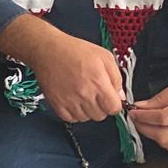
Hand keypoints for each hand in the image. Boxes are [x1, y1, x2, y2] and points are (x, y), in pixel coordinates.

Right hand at [0, 13, 121, 121]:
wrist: (47, 50)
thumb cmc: (74, 50)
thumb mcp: (104, 57)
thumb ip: (116, 77)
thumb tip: (120, 95)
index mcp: (99, 82)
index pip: (114, 109)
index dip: (114, 104)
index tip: (110, 99)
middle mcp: (84, 94)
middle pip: (100, 115)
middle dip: (100, 107)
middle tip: (95, 95)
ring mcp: (69, 100)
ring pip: (85, 118)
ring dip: (86, 110)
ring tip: (82, 97)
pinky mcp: (56, 103)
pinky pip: (70, 118)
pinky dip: (73, 113)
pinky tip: (73, 101)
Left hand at [132, 77, 167, 151]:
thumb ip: (163, 97)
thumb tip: (141, 106)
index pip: (164, 118)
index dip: (144, 116)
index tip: (133, 112)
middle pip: (165, 136)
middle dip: (144, 128)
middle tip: (136, 119)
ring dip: (153, 135)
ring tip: (147, 124)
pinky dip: (166, 141)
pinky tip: (162, 130)